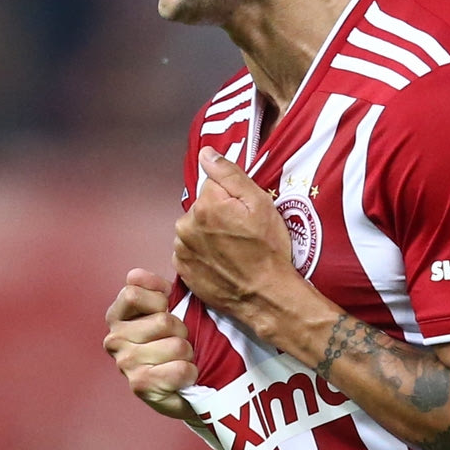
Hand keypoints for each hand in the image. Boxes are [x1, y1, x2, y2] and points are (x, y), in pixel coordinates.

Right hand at [103, 267, 197, 419]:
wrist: (182, 386)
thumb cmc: (174, 340)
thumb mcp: (167, 307)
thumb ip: (154, 287)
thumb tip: (135, 274)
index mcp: (117, 316)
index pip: (133, 293)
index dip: (159, 298)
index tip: (167, 307)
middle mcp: (114, 339)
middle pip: (162, 320)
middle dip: (181, 330)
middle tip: (178, 340)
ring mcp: (125, 364)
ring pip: (176, 345)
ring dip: (187, 352)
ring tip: (180, 358)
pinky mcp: (140, 385)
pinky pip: (180, 369)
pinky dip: (190, 372)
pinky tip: (183, 376)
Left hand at [173, 147, 296, 320]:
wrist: (266, 295)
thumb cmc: (268, 250)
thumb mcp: (259, 203)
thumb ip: (229, 174)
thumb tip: (206, 154)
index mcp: (205, 205)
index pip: (213, 185)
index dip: (231, 198)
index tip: (244, 214)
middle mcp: (186, 226)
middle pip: (202, 207)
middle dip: (218, 215)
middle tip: (241, 234)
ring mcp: (182, 250)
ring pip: (195, 229)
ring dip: (209, 235)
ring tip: (233, 251)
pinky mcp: (182, 270)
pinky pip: (191, 251)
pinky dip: (203, 254)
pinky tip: (222, 262)